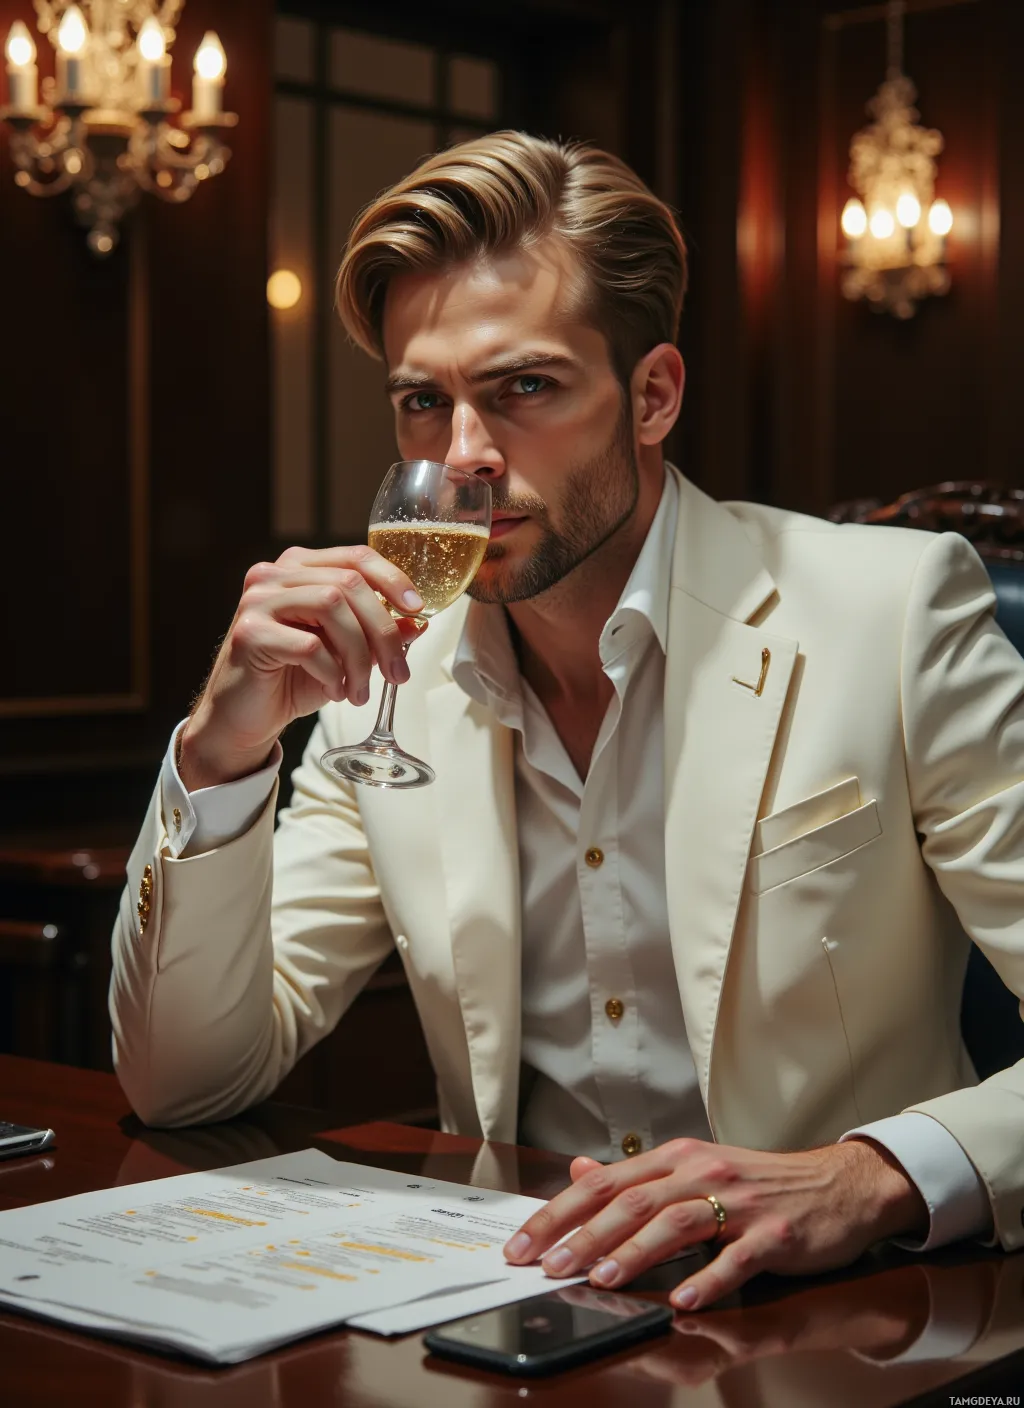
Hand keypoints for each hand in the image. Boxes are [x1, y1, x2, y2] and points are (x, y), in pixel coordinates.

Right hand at [179, 544, 424, 788]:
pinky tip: (334, 691)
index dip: (393, 580)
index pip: (356, 557)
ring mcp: (258, 601)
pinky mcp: (250, 633)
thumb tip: (417, 624)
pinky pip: (308, 645)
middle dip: (383, 632)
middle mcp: (275, 575)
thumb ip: (376, 634)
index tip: (417, 611)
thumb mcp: (345, 654)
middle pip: (349, 584)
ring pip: (332, 607)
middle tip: (398, 673)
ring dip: (359, 655)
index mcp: (299, 568)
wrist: (244, 717)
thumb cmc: (293, 679)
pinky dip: (332, 672)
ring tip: (360, 691)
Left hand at [503, 1137, 927, 1311]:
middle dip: (584, 1236)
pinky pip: (737, 1258)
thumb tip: (578, 1173)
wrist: (837, 1185)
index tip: (523, 1244)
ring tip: (601, 1279)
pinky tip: (683, 1300)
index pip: (606, 1184)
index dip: (560, 1213)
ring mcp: (741, 1203)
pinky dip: (709, 1279)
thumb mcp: (694, 1170)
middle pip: (633, 1202)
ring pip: (677, 1224)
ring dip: (635, 1253)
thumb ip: (636, 1178)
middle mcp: (703, 1173)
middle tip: (548, 1266)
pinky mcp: (775, 1234)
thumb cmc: (759, 1183)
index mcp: (677, 1159)